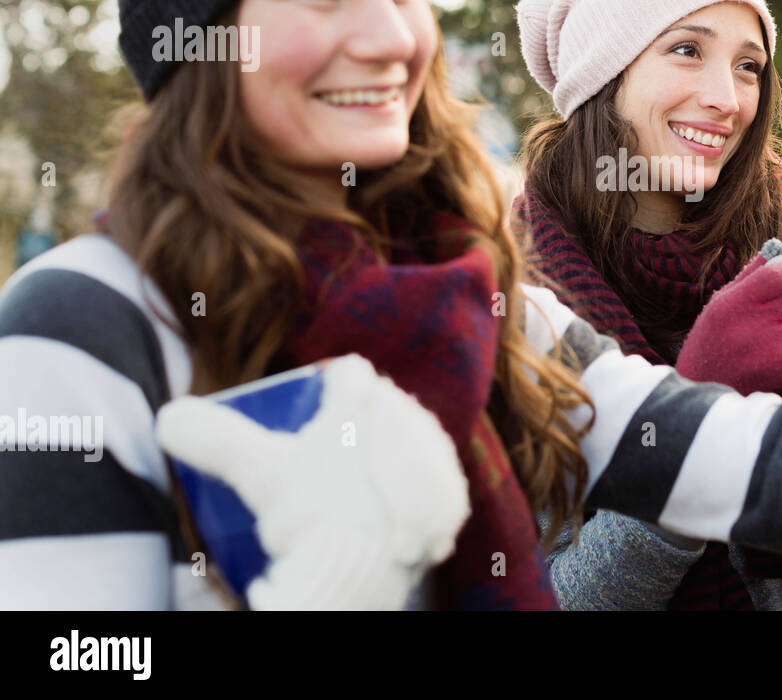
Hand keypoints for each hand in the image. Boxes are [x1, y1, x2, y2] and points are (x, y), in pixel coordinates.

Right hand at [156, 354, 470, 609]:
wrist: (362, 568)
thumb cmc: (311, 509)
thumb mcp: (256, 471)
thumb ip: (210, 437)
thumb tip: (169, 415)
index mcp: (369, 397)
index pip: (347, 374)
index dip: (324, 387)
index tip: (306, 412)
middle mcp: (412, 418)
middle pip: (378, 410)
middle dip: (354, 426)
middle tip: (322, 461)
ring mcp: (436, 460)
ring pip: (408, 445)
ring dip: (385, 458)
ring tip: (353, 488)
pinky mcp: (452, 500)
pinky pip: (433, 485)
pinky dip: (411, 496)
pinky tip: (393, 508)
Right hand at [676, 239, 781, 394]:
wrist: (708, 389)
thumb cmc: (713, 342)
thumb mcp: (721, 303)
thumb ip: (751, 274)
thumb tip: (777, 247)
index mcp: (735, 303)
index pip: (778, 272)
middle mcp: (756, 321)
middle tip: (775, 313)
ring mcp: (776, 343)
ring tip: (778, 333)